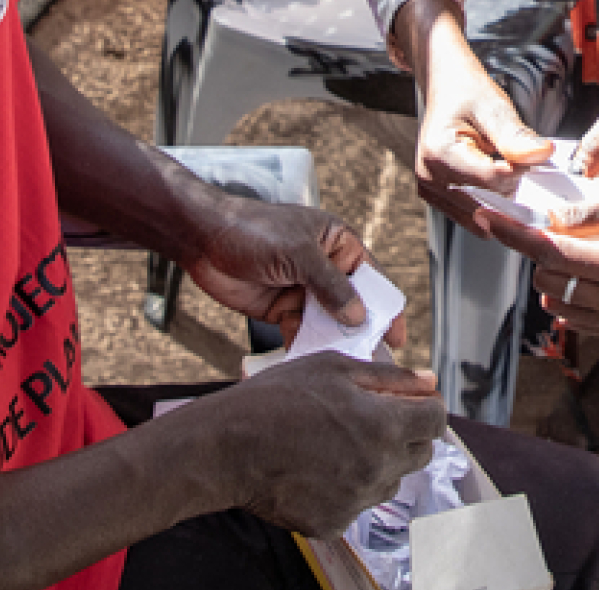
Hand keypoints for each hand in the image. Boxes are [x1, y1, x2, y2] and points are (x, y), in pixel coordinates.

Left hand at [184, 196, 400, 346]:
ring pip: (327, 323)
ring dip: (334, 343)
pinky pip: (301, 332)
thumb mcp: (298, 253)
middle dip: (361, 330)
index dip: (385, 306)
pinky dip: (307, 347)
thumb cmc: (252, 230)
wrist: (202, 239)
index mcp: (337, 243)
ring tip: (346, 368)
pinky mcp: (281, 309)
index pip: (371, 277)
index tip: (396, 336)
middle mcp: (324, 268)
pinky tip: (313, 364)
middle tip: (373, 360)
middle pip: (352, 304)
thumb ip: (330, 285)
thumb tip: (358, 316)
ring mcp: (302, 290)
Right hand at [201, 354, 445, 534]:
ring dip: (377, 463)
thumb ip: (388, 377)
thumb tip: (428, 381)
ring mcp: (356, 501)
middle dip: (406, 433)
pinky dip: (345, 488)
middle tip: (370, 419)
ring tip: (336, 444)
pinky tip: (316, 469)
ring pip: (390, 481)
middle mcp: (378, 469)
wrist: (225, 448)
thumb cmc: (275, 401)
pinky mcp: (333, 523)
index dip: (425, 406)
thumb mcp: (332, 369)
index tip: (409, 402)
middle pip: (420, 454)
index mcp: (385, 426)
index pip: (436, 420)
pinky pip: (356, 505)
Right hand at [412, 50, 552, 235]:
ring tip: (505, 168)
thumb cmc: (466, 93)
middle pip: (487, 202)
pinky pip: (472, 213)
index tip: (528, 154)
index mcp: (440, 151)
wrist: (447, 88)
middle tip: (520, 161)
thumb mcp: (494, 107)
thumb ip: (516, 135)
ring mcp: (431, 189)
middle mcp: (430, 176)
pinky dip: (491, 204)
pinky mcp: (438, 196)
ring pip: (481, 214)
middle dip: (511, 188)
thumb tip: (542, 154)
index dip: (519, 170)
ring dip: (502, 200)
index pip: (492, 180)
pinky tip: (497, 182)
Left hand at [497, 186, 598, 344]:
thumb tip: (545, 220)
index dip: (513, 235)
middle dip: (546, 253)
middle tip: (571, 228)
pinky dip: (574, 295)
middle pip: (548, 280)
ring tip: (592, 250)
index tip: (486, 218)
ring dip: (558, 276)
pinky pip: (579, 318)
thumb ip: (586, 213)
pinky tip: (598, 272)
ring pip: (558, 303)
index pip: (550, 254)